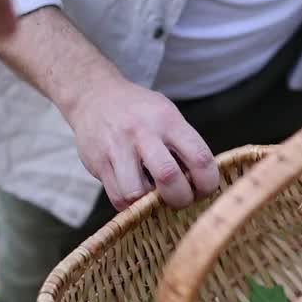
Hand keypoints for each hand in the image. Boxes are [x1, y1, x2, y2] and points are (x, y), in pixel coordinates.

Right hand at [65, 77, 219, 211]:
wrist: (93, 96)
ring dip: (150, 204)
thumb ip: (184, 145)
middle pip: (168, 176)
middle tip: (181, 199)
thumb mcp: (167, 115)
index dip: (208, 183)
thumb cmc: (139, 112)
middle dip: (181, 198)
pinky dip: (130, 204)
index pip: (200, 157)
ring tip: (153, 197)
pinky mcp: (98, 163)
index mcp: (168, 121)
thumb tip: (202, 182)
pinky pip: (117, 197)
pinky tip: (135, 195)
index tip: (204, 190)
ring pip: (137, 192)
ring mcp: (118, 148)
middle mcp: (143, 132)